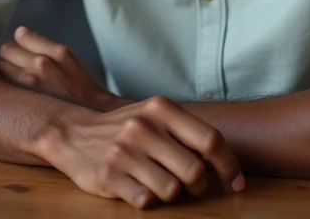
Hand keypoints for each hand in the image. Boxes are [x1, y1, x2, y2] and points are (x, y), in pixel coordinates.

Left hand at [0, 27, 120, 112]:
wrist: (93, 121)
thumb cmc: (81, 92)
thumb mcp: (70, 60)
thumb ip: (45, 45)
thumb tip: (20, 32)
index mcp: (58, 52)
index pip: (20, 36)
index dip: (19, 45)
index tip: (20, 53)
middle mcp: (42, 64)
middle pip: (6, 50)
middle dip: (8, 57)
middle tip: (15, 68)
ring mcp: (30, 83)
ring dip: (3, 72)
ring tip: (12, 82)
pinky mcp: (22, 102)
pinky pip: (0, 86)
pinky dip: (1, 87)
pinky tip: (8, 94)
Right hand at [40, 94, 244, 209]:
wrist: (73, 133)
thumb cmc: (125, 129)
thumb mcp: (154, 116)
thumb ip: (186, 131)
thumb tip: (225, 160)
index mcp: (161, 108)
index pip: (211, 140)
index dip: (229, 166)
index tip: (237, 184)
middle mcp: (144, 127)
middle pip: (195, 171)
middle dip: (200, 186)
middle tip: (193, 187)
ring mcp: (125, 152)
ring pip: (172, 190)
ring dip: (172, 194)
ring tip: (159, 182)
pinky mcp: (109, 176)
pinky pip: (146, 201)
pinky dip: (148, 199)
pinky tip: (139, 187)